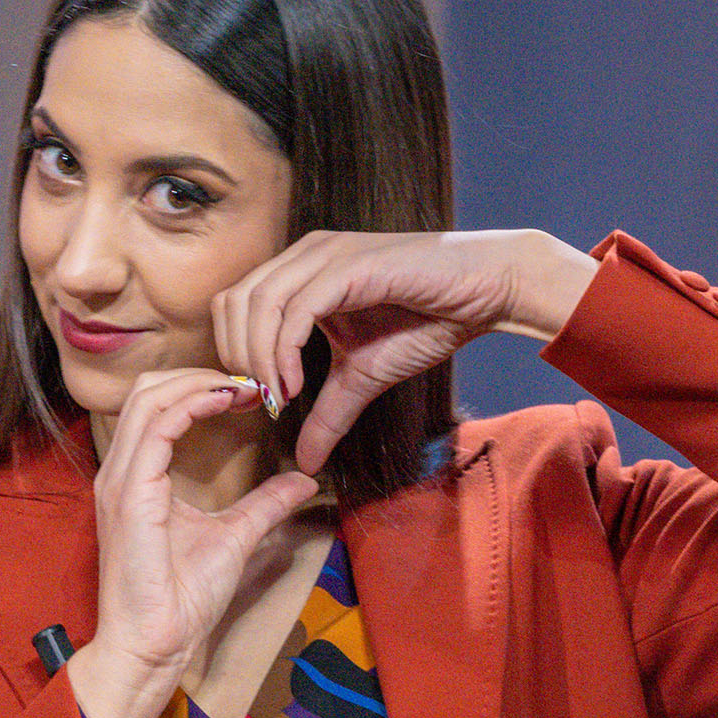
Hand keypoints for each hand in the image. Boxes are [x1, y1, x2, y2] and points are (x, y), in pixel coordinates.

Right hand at [68, 368, 320, 717]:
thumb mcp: (235, 538)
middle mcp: (121, 470)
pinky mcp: (129, 492)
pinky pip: (157, 425)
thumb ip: (264, 505)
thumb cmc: (181, 599)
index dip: (202, 385)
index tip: (250, 390)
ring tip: (244, 386)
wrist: (154, 643)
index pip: (159, 404)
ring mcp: (121, 479)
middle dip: (199, 372)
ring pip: (149, 396)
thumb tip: (303, 482)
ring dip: (199, 381)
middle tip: (250, 380)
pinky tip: (228, 402)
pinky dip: (193, 403)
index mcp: (137, 476)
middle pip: (148, 388)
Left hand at [211, 227, 595, 474]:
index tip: (259, 402)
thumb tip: (305, 463)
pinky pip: (296, 309)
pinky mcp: (350, 265)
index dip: (232, 355)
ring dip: (258, 358)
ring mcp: (325, 255)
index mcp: (299, 272)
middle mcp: (305, 255)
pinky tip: (298, 384)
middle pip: (232, 301)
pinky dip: (285, 351)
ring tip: (280, 398)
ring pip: (257, 303)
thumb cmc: (429, 320)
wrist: (485, 291)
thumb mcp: (363, 377)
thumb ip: (328, 414)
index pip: (233, 306)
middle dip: (236, 358)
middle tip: (263, 402)